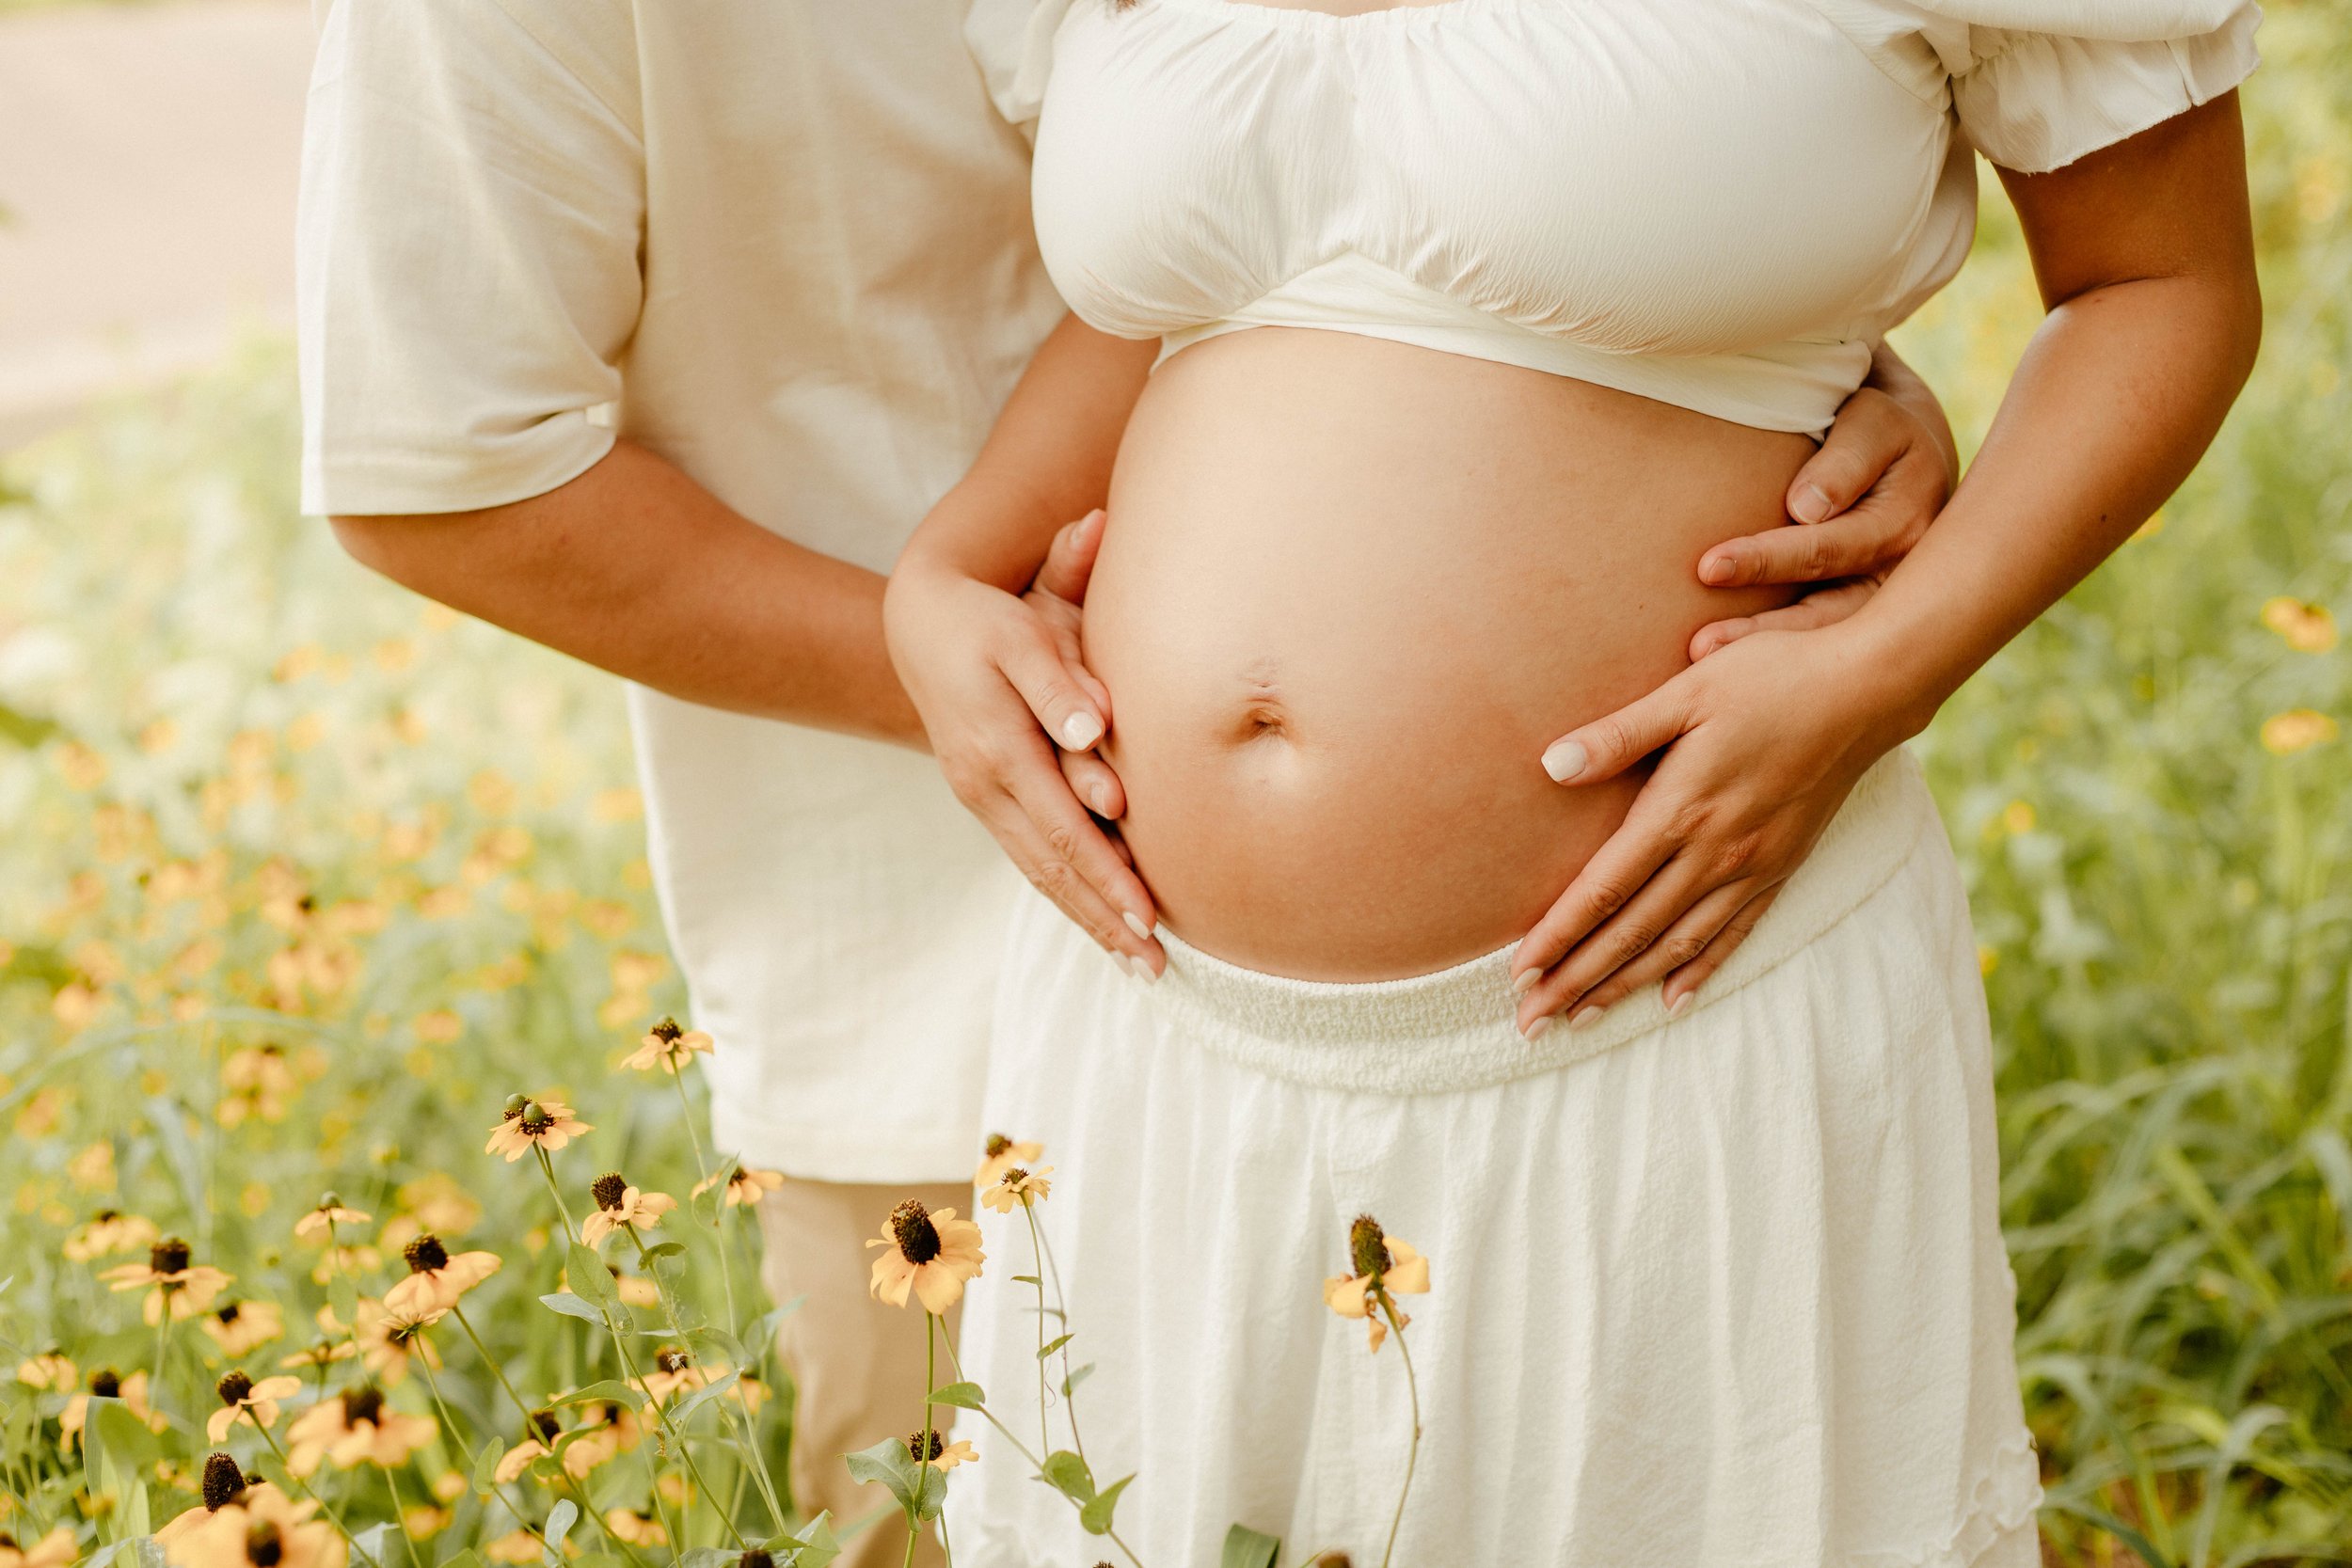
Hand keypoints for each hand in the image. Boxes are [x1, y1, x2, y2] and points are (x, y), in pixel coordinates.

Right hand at [884, 509, 1162, 974]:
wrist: (920, 619)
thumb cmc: (987, 620)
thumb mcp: (1021, 634)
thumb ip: (1059, 682)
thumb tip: (1094, 729)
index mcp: (999, 751)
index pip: (1063, 832)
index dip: (1108, 878)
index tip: (1150, 919)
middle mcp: (985, 786)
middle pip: (1052, 869)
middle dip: (1104, 920)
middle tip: (1153, 968)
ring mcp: (980, 796)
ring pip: (1039, 872)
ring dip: (1087, 919)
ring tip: (1135, 963)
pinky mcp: (985, 797)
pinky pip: (1030, 856)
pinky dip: (1066, 894)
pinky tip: (1096, 918)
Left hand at [1511, 620, 1911, 1035]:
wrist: (1868, 690)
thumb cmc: (1772, 678)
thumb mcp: (1687, 691)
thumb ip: (1618, 735)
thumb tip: (1551, 765)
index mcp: (1681, 810)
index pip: (1604, 889)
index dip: (1559, 935)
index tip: (1519, 973)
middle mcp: (1715, 852)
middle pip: (1631, 932)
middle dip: (1576, 980)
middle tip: (1531, 1023)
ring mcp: (1752, 866)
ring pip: (1677, 944)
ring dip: (1625, 986)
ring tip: (1581, 1019)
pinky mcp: (1783, 867)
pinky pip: (1734, 933)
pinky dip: (1698, 970)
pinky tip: (1672, 1000)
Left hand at [1686, 353, 1957, 661]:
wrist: (1908, 448)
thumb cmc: (1878, 426)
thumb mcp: (1874, 422)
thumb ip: (1846, 458)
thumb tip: (1806, 509)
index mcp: (1907, 524)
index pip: (1829, 548)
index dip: (1769, 559)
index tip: (1708, 568)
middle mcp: (1902, 579)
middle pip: (1829, 613)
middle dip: (1762, 632)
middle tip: (1697, 647)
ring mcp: (1888, 609)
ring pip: (1827, 641)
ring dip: (1765, 656)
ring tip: (1702, 668)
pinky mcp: (1868, 626)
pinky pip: (1824, 652)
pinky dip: (1780, 668)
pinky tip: (1728, 682)